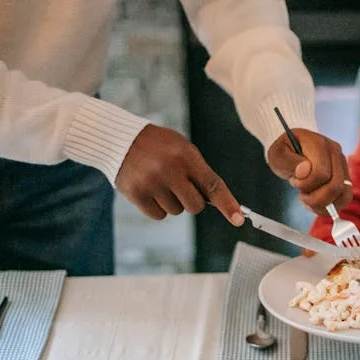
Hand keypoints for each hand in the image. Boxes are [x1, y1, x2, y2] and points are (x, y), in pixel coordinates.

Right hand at [115, 125, 243, 225]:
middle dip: (192, 201)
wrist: (120, 140)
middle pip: (195, 206)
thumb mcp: (182, 149)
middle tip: (180, 185)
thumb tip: (216, 203)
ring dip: (172, 202)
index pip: (212, 185)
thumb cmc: (159, 146)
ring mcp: (152, 183)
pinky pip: (159, 216)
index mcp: (185, 156)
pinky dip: (158, 208)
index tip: (239, 219)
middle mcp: (169, 170)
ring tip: (160, 181)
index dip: (228, 204)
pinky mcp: (137, 195)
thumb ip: (199, 173)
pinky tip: (150, 189)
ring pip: (176, 211)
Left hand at [267, 128, 352, 214]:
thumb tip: (305, 170)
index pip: (321, 173)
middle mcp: (335, 152)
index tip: (294, 181)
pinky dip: (331, 207)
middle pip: (335, 186)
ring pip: (344, 194)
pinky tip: (317, 204)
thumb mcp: (277, 154)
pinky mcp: (345, 177)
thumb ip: (289, 161)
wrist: (293, 149)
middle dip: (315, 198)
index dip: (306, 185)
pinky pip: (345, 198)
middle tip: (301, 196)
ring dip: (324, 205)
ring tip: (309, 202)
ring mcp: (343, 165)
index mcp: (319, 144)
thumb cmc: (285, 152)